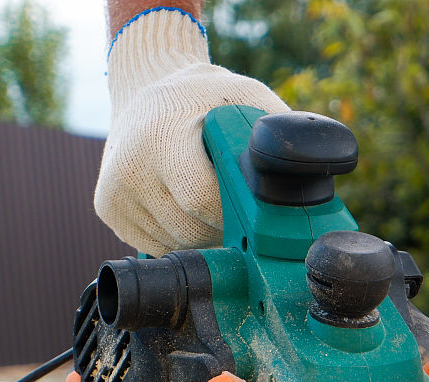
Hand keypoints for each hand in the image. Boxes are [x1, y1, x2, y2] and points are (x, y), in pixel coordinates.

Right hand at [94, 8, 288, 255]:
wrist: (146, 90)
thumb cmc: (206, 97)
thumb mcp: (245, 96)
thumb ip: (277, 129)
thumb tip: (320, 164)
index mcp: (160, 138)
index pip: (201, 199)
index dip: (236, 215)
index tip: (258, 216)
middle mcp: (128, 168)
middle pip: (189, 230)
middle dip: (226, 231)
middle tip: (248, 219)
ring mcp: (113, 193)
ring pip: (174, 243)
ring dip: (206, 238)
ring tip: (220, 209)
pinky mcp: (108, 209)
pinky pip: (157, 243)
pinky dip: (182, 237)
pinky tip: (191, 210)